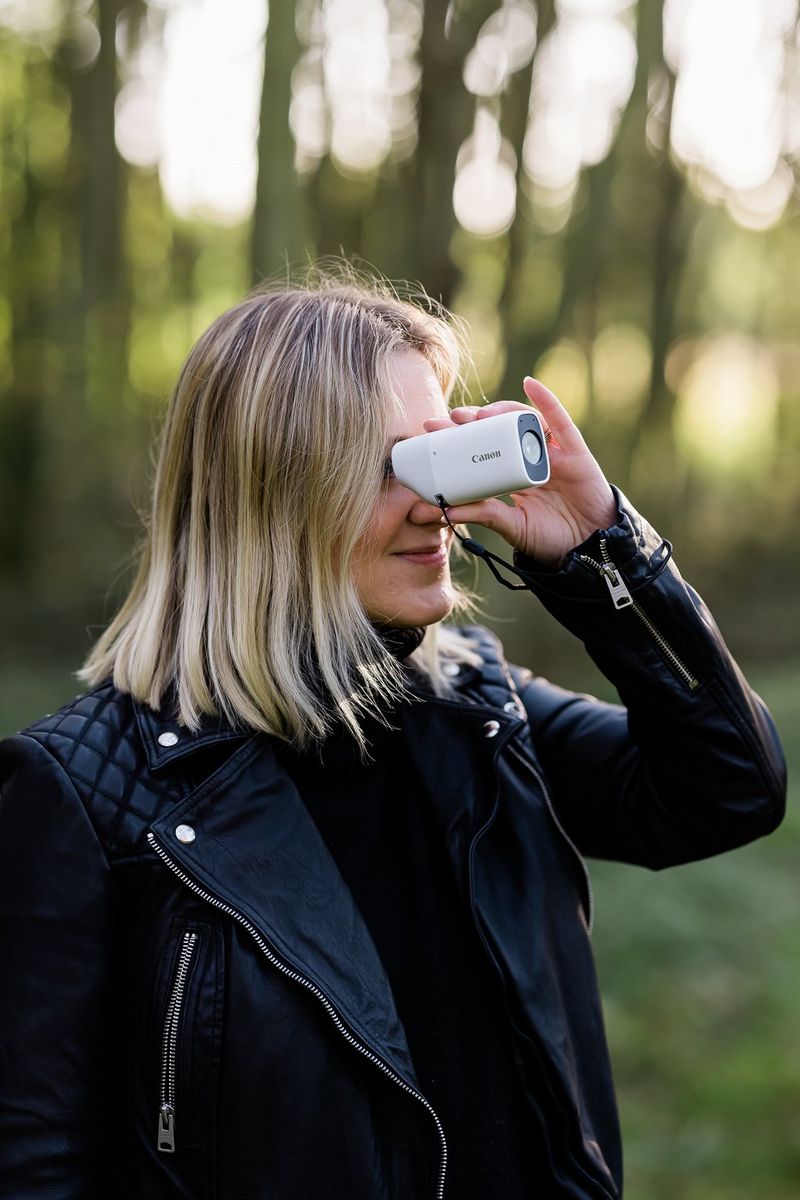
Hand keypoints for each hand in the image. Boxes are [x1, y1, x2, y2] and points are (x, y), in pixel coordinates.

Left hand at [423, 378, 616, 568]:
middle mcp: (530, 457)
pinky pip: (560, 421)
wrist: (589, 549)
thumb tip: (446, 510)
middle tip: (449, 419)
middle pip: (498, 429)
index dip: (458, 437)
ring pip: (524, 421)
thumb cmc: (552, 537)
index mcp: (512, 473)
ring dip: (501, 411)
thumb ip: (485, 515)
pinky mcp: (574, 452)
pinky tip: (531, 385)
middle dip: (473, 420)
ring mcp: (552, 452)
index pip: (481, 447)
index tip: (431, 432)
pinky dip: (546, 400)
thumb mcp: (512, 526)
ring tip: (480, 414)